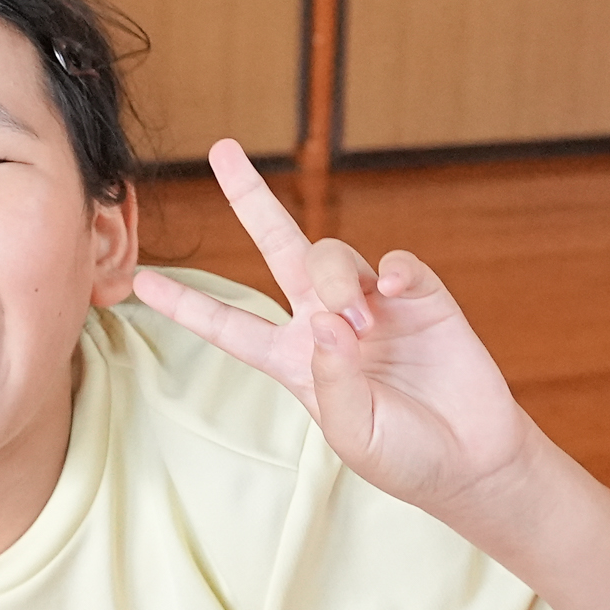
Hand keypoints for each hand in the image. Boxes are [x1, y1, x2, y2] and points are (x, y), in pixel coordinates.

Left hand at [131, 140, 532, 519]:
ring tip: (358, 322)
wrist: (470, 460)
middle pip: (277, 246)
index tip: (139, 280)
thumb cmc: (402, 455)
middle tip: (222, 149)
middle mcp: (323, 320)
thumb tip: (327, 321)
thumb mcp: (355, 435)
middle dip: (250, 198)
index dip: (185, 304)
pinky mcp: (420, 297)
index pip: (227, 325)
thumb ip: (334, 382)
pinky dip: (392, 274)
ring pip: (330, 255)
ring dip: (335, 280)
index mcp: (291, 359)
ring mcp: (372, 303)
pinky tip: (394, 297)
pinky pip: (395, 264)